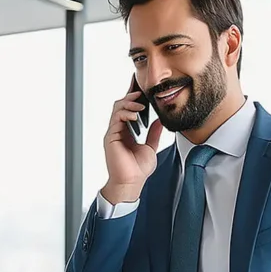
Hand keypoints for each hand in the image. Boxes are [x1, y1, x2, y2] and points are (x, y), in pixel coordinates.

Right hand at [100, 89, 162, 204]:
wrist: (131, 183)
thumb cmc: (138, 170)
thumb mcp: (151, 147)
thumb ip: (154, 133)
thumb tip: (160, 121)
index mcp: (126, 132)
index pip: (127, 110)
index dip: (132, 98)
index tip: (139, 88)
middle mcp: (118, 131)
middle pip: (120, 106)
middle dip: (130, 96)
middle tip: (141, 92)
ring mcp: (113, 133)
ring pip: (117, 109)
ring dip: (129, 103)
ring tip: (140, 104)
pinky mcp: (111, 137)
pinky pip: (116, 119)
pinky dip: (126, 113)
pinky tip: (135, 114)